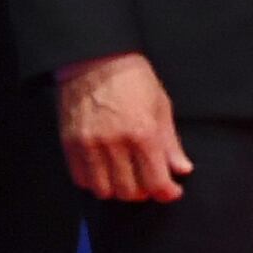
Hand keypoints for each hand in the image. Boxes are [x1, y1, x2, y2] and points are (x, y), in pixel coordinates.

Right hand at [60, 52, 190, 202]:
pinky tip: (104, 170)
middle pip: (130, 192)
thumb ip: (171, 143)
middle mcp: (115, 143)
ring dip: (118, 190)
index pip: (156, 182)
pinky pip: (82, 180)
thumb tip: (182, 170)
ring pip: (104, 190)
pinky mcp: (71, 144)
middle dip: (143, 192)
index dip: (167, 193)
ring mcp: (90, 145)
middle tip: (148, 182)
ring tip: (125, 178)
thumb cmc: (133, 79)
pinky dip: (95, 182)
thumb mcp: (161, 106)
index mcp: (143, 132)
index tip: (171, 191)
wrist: (95, 59)